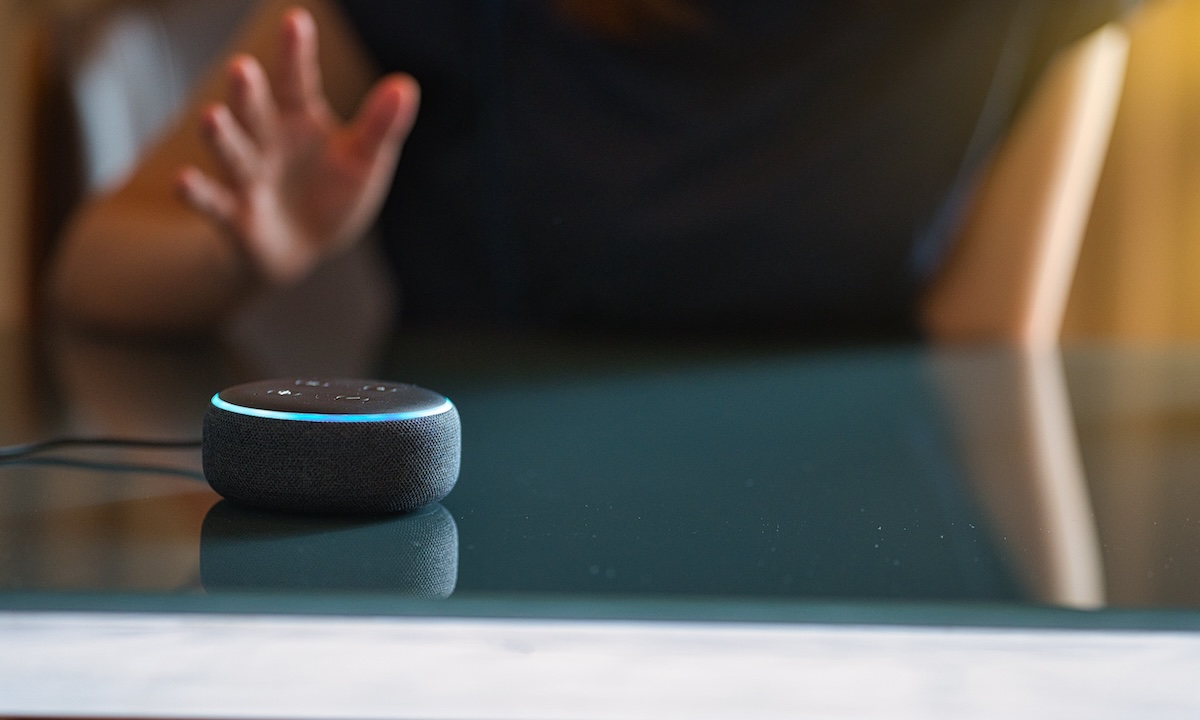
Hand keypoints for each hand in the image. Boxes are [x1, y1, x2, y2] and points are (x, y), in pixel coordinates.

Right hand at [176, 7, 418, 285]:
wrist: (304, 249)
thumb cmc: (332, 194)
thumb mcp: (365, 161)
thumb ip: (381, 126)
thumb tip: (406, 85)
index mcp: (300, 119)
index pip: (298, 81)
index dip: (297, 53)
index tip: (296, 20)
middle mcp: (267, 140)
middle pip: (257, 111)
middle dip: (249, 92)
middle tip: (242, 67)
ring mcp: (247, 176)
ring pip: (232, 151)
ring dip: (221, 135)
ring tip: (211, 115)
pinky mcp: (234, 215)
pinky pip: (212, 202)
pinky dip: (197, 193)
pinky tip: (183, 181)